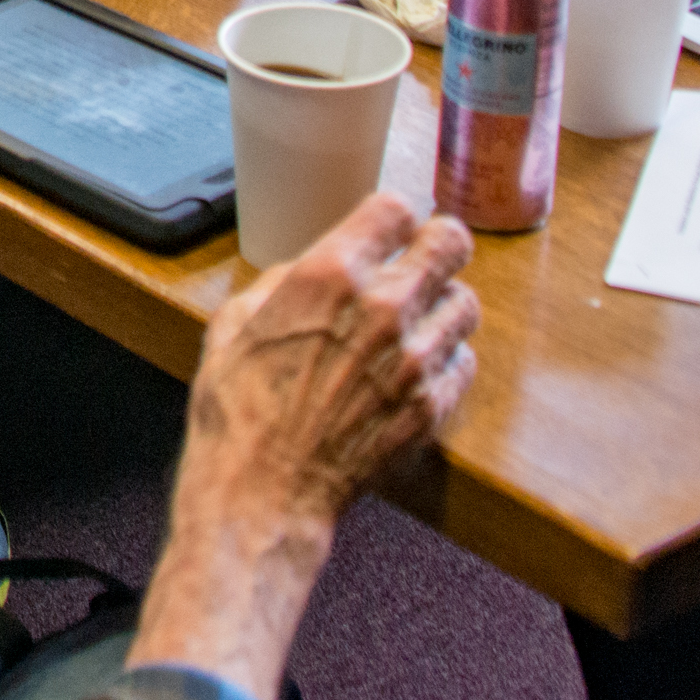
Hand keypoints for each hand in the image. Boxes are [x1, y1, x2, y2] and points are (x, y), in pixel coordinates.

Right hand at [131, 192, 478, 699]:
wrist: (264, 490)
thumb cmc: (239, 411)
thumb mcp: (233, 325)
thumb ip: (279, 286)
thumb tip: (302, 276)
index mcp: (330, 275)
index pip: (395, 208)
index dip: (391, 217)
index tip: (388, 229)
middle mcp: (384, 308)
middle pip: (450, 244)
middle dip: (439, 246)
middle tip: (428, 257)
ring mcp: (416, 359)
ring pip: (466, 304)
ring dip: (444, 305)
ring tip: (422, 320)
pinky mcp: (433, 405)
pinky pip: (463, 363)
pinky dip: (445, 361)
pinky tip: (417, 370)